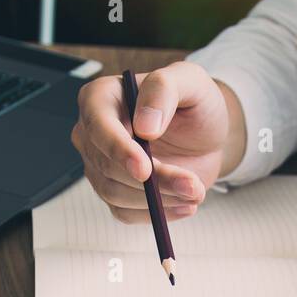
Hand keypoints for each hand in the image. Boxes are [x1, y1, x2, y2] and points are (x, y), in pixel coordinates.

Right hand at [70, 61, 239, 223]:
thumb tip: (145, 126)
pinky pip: (126, 213)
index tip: (144, 169)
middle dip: (153, 181)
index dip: (119, 150)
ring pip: (116, 194)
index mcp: (101, 98)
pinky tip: (185, 205)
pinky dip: (157, 214)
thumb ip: (164, 90)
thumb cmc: (193, 103)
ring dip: (159, 200)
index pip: (98, 127)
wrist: (204, 136)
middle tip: (192, 186)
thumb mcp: (189, 82)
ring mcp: (100, 166)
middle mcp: (92, 133)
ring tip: (195, 191)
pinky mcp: (115, 192)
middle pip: (108, 167)